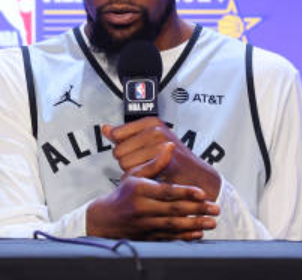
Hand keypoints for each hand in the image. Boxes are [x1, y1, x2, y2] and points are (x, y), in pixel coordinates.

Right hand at [86, 145, 218, 239]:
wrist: (105, 219)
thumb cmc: (124, 193)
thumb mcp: (134, 175)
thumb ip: (155, 163)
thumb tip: (170, 147)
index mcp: (140, 190)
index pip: (166, 191)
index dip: (185, 192)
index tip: (202, 193)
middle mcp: (142, 208)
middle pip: (173, 209)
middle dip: (197, 209)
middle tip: (215, 208)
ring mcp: (145, 225)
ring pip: (173, 225)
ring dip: (195, 225)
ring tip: (212, 222)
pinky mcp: (148, 237)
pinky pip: (169, 238)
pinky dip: (184, 237)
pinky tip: (198, 234)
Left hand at [102, 118, 221, 199]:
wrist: (197, 177)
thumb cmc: (172, 160)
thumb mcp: (148, 141)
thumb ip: (124, 135)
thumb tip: (105, 128)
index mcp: (151, 122)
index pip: (117, 135)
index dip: (124, 148)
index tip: (139, 151)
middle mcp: (156, 130)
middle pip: (119, 151)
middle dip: (128, 162)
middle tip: (146, 164)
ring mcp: (161, 145)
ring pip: (125, 164)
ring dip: (134, 172)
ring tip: (151, 170)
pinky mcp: (164, 162)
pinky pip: (136, 174)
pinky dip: (141, 180)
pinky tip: (153, 177)